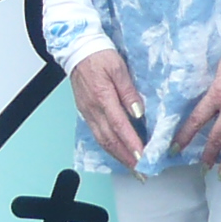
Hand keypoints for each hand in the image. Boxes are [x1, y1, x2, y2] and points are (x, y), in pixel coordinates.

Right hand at [70, 49, 145, 170]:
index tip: (143, 157)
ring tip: (133, 167)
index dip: (131, 144)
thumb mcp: (119, 68)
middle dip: (127, 158)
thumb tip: (138, 112)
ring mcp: (88, 112)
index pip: (119, 126)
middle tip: (141, 171)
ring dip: (118, 156)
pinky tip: (118, 152)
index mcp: (103, 97)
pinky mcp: (86, 113)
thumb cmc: (99, 56)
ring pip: (103, 141)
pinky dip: (109, 147)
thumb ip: (129, 91)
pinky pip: (97, 135)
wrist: (77, 50)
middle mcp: (93, 109)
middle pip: (110, 140)